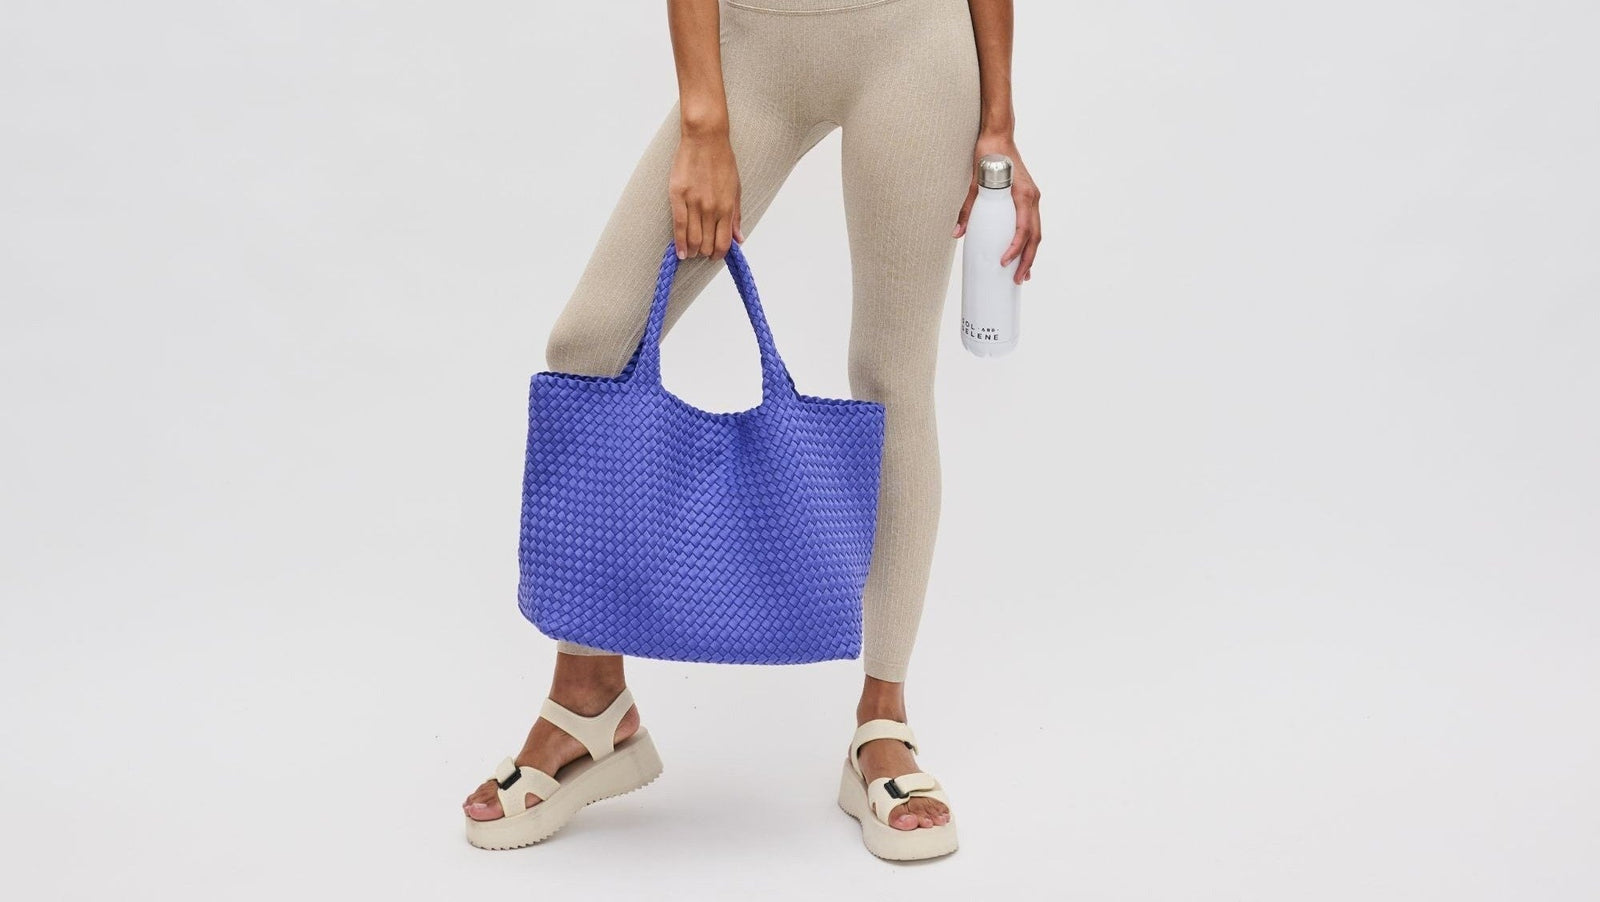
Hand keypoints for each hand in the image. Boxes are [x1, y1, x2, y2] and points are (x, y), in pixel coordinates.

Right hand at [669, 129, 742, 261]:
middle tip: (702, 252)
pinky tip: (680, 252)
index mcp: (727, 207)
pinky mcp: (678, 196)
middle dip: (705, 253)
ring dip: (692, 251)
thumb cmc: (722, 161)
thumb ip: (736, 216)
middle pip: (707, 244)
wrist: (705, 138)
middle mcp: (711, 208)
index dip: (719, 254)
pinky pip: (678, 226)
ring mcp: (694, 203)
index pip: (724, 242)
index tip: (715, 256)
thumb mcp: (736, 189)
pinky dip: (679, 243)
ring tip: (691, 253)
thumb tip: (740, 239)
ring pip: (693, 239)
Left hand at [954, 134, 1041, 283]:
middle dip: (1027, 260)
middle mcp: (1032, 198)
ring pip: (1036, 232)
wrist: (998, 136)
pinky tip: (1022, 255)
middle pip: (1035, 236)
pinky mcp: (1028, 198)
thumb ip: (967, 208)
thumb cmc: (988, 154)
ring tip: (1023, 275)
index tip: (1004, 262)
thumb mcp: (974, 182)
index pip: (1023, 229)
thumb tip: (956, 233)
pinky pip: (1032, 224)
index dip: (1015, 248)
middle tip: (1016, 280)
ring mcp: (1032, 198)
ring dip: (1030, 254)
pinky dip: (1029, 242)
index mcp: (1023, 195)